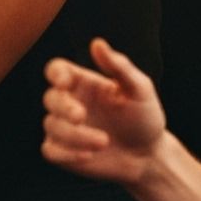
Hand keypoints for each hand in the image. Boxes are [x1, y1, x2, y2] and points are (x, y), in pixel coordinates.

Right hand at [42, 37, 166, 185]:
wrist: (150, 157)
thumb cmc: (144, 118)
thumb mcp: (139, 89)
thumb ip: (119, 65)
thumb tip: (97, 42)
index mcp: (81, 82)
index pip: (56, 70)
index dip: (55, 74)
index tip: (66, 83)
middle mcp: (69, 102)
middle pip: (49, 98)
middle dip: (63, 107)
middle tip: (81, 116)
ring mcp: (64, 128)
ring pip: (51, 125)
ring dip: (74, 135)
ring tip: (104, 142)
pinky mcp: (64, 152)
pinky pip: (50, 151)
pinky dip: (65, 153)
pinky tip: (88, 156)